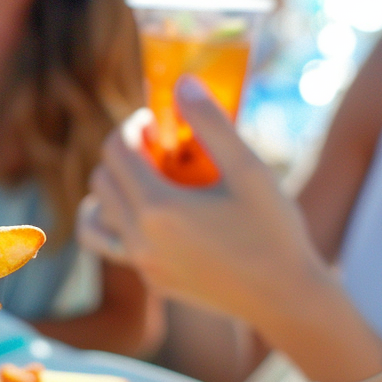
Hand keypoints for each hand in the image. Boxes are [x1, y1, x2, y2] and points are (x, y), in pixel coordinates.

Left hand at [81, 75, 332, 332]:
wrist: (287, 299)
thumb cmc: (274, 231)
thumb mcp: (249, 170)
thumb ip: (211, 123)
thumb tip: (181, 82)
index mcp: (158, 208)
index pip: (116, 149)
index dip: (133, 126)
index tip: (158, 119)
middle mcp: (138, 239)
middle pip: (103, 177)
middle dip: (124, 152)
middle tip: (159, 144)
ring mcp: (141, 264)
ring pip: (95, 214)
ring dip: (112, 188)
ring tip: (146, 179)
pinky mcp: (151, 281)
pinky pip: (112, 244)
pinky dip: (118, 222)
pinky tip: (148, 214)